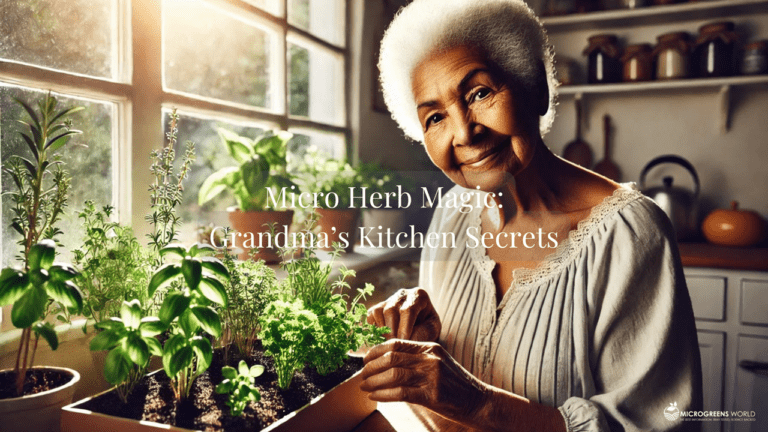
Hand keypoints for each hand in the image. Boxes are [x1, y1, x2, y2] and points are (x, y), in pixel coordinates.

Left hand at [360, 339, 488, 425]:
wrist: (478, 401)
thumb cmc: (454, 384)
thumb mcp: (437, 362)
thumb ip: (416, 358)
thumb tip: (386, 360)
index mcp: (429, 347)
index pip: (395, 343)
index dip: (375, 351)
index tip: (365, 360)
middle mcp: (430, 358)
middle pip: (391, 357)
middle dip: (371, 367)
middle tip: (362, 376)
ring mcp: (432, 376)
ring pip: (393, 375)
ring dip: (374, 382)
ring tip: (365, 387)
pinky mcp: (432, 395)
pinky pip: (400, 393)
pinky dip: (383, 394)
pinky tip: (375, 396)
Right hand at [366, 288, 440, 341]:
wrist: (421, 329)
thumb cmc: (428, 329)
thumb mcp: (432, 330)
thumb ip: (421, 333)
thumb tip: (403, 341)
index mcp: (419, 296)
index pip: (408, 309)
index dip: (404, 327)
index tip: (404, 341)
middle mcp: (402, 294)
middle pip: (391, 310)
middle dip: (392, 331)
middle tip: (395, 346)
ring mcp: (389, 299)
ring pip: (379, 311)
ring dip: (383, 330)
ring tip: (390, 343)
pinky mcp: (378, 307)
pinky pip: (371, 315)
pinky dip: (374, 327)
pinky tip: (383, 337)